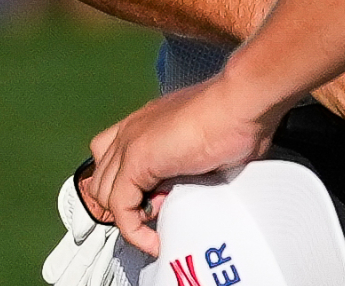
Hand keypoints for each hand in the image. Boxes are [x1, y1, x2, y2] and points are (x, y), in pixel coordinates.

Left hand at [88, 76, 283, 258]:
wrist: (241, 102)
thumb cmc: (239, 118)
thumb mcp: (207, 149)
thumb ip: (189, 168)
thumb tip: (191, 192)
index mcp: (147, 123)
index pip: (113, 160)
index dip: (129, 188)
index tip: (158, 205)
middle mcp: (132, 129)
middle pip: (102, 178)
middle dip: (126, 203)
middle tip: (160, 213)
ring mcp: (130, 143)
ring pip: (104, 194)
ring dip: (129, 216)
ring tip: (161, 224)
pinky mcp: (136, 161)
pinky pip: (120, 207)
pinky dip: (135, 231)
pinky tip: (155, 241)